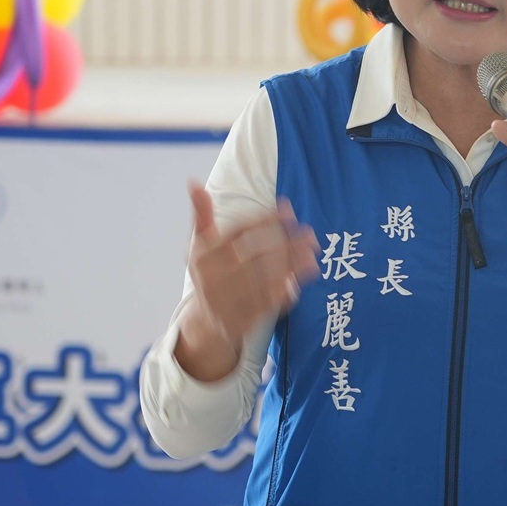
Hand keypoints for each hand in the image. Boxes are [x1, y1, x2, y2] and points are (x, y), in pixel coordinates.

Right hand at [185, 182, 319, 353]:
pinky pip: (266, 304)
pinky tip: (300, 281)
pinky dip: (284, 292)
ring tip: (313, 255)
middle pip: (254, 256)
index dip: (264, 220)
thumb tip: (193, 182)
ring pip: (264, 280)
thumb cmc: (208, 274)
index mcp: (204, 254)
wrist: (203, 323)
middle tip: (310, 233)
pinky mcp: (240, 320)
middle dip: (284, 244)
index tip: (289, 209)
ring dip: (291, 267)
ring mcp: (226, 301)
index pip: (238, 232)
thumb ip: (201, 216)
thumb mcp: (199, 246)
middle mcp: (212, 277)